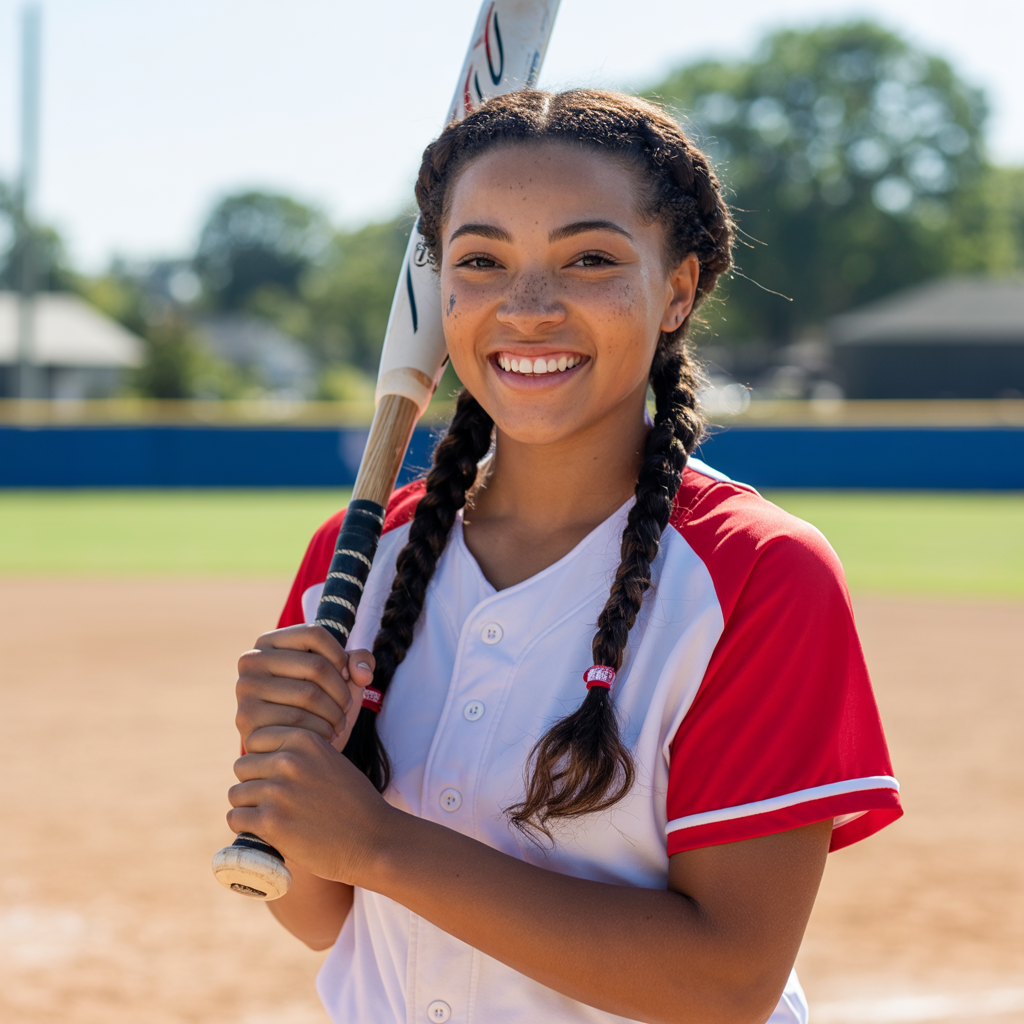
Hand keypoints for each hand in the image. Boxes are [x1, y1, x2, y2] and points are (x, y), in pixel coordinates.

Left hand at [227, 724, 394, 882]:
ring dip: (247, 807)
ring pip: (237, 793)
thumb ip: (302, 754)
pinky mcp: (270, 823)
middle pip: (243, 767)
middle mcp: (288, 760)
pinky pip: (236, 818)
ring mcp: (278, 791)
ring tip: (268, 817)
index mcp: (304, 739)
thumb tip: (267, 757)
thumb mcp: (331, 761)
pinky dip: (244, 827)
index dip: (262, 757)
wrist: (372, 839)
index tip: (273, 774)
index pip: (256, 738)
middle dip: (253, 783)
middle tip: (272, 801)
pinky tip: (261, 831)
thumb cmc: (354, 803)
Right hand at [235, 624, 374, 752]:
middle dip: (342, 691)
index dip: (340, 656)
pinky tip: (325, 736)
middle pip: (316, 666)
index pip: (314, 634)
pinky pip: (297, 720)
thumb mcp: (341, 676)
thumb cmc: (318, 704)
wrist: (291, 747)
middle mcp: (251, 660)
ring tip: (340, 723)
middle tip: (347, 708)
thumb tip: (361, 673)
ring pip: (309, 694)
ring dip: (335, 713)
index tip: (348, 676)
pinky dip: (320, 730)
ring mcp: (245, 688)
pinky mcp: (246, 717)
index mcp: (270, 642)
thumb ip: (359, 661)